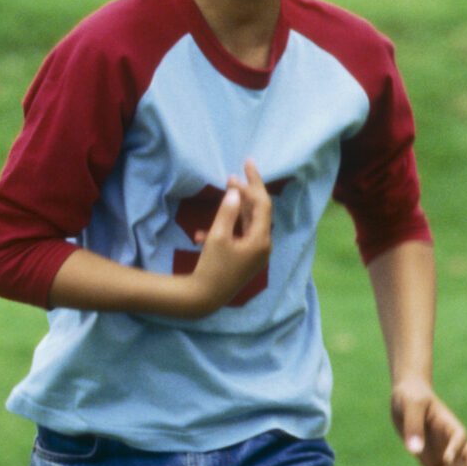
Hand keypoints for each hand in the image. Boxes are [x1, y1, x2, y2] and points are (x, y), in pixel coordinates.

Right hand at [184, 160, 272, 314]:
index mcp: (261, 240)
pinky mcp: (245, 259)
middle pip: (258, 212)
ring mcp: (255, 253)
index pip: (262, 204)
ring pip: (248, 223)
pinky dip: (227, 229)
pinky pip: (239, 236)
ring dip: (234, 210)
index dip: (253, 184)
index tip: (242, 167)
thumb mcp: (218, 237)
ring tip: (224, 195)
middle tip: (237, 173)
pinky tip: (203, 233)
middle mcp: (263, 246)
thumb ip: (227, 212)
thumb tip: (235, 192)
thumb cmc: (212, 267)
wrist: (205, 298)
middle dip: (246, 193)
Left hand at [391, 378, 466, 465]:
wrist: (405, 399)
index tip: (446, 460)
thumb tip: (414, 451)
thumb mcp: (410, 406)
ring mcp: (445, 455)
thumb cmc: (411, 397)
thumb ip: (413, 426)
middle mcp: (453, 443)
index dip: (456, 449)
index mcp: (451, 425)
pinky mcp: (434, 464)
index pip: (461, 438)